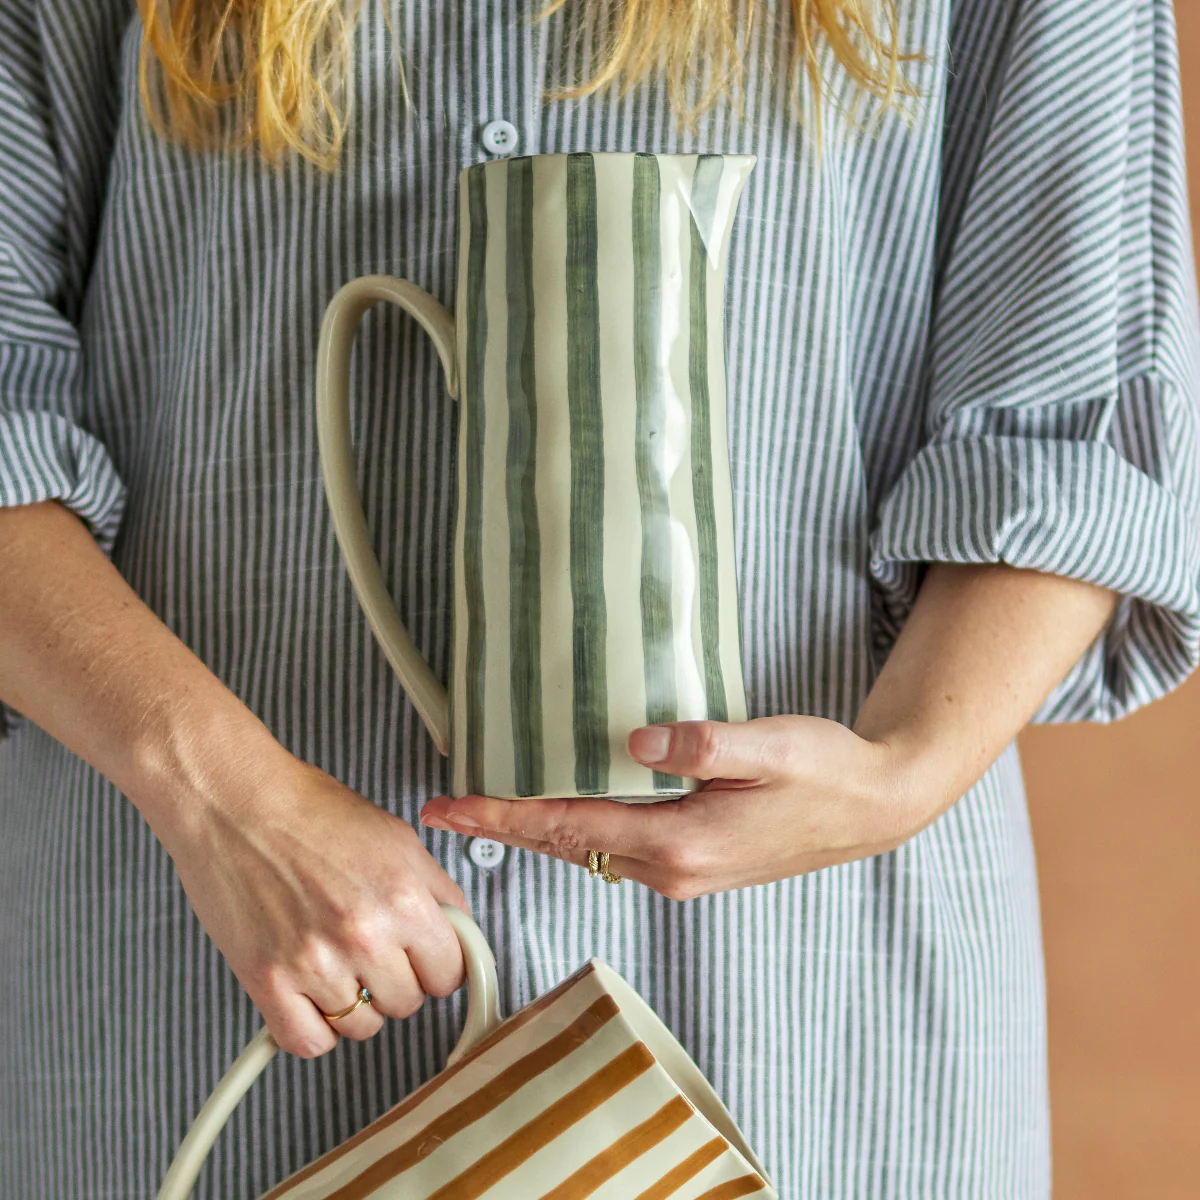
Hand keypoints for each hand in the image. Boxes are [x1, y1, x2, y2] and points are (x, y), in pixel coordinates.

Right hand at [158, 756, 468, 1056]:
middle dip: (397, 980)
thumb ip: (436, 890)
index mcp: (402, 895)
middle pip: (409, 1002)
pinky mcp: (267, 980)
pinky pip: (309, 1042)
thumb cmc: (307, 811)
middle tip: (374, 950)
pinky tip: (311, 995)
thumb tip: (458, 932)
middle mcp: (363, 933)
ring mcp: (314, 961)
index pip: (451, 972)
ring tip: (337, 960)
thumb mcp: (395, 838)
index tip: (426, 960)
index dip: (440, 965)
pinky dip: (315, 1028)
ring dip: (355, 1003)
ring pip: (362, 1026)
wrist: (234, 802)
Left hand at [419, 716, 943, 899]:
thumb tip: (633, 742)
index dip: (503, 816)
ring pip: (589, 851)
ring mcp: (683, 873)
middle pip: (566, 847)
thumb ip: (701, 744)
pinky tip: (565, 804)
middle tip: (448, 805)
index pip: (569, 828)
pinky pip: (615, 848)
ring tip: (492, 803)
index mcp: (681, 844)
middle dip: (504, 827)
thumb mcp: (770, 746)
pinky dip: (578, 829)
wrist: (873, 807)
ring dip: (538, 829)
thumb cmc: (826, 772)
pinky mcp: (695, 863)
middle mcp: (672, 870)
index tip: (451, 806)